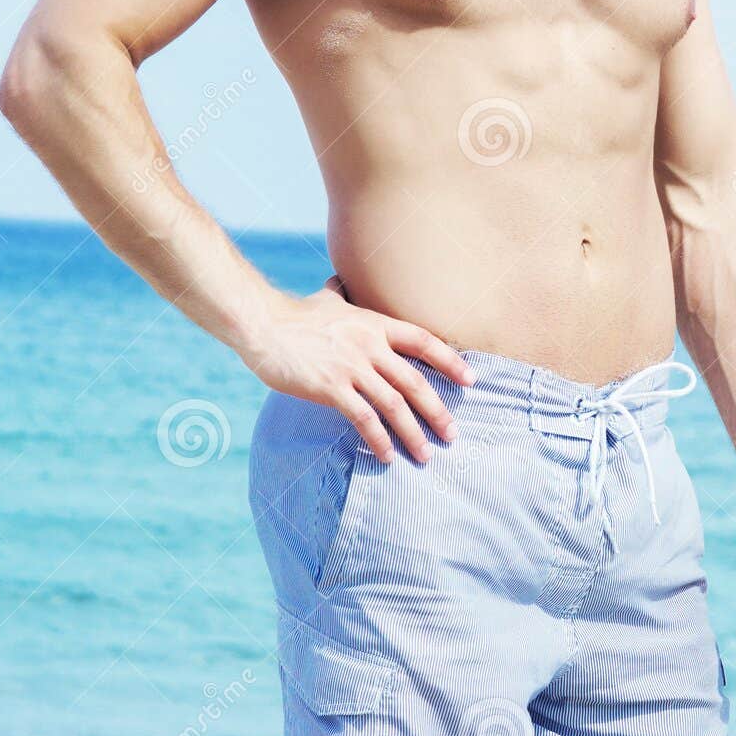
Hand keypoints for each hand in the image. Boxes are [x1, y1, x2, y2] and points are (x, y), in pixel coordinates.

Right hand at [240, 275, 473, 463]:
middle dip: (437, 410)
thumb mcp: (327, 298)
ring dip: (413, 432)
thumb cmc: (295, 315)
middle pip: (414, 380)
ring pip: (394, 403)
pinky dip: (379, 439)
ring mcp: (351, 367)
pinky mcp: (331, 387)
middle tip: (453, 434)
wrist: (264, 326)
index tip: (470, 379)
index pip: (423, 341)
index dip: (450, 360)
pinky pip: (363, 418)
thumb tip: (341, 279)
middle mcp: (369, 345)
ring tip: (425, 454)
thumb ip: (341, 293)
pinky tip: (387, 456)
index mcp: (374, 324)